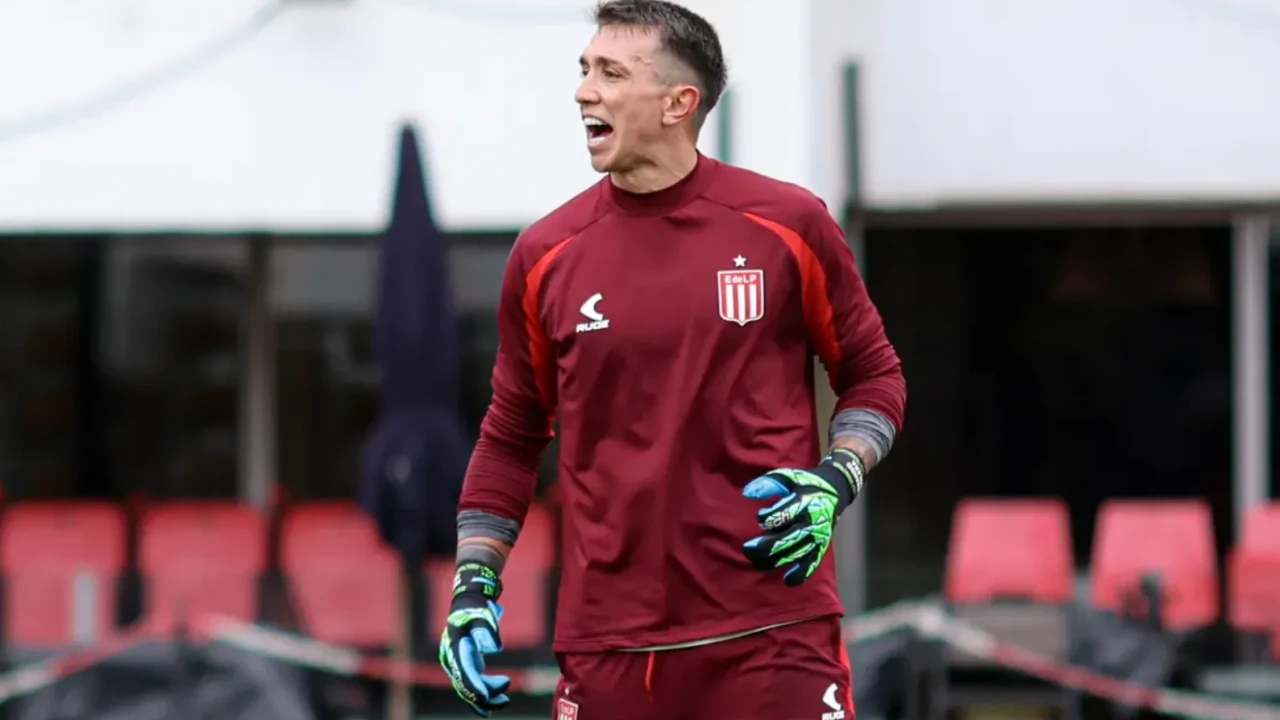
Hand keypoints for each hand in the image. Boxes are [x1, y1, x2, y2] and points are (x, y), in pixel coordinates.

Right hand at [438, 562, 510, 715]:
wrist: (470, 599)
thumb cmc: (476, 607)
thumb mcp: (482, 615)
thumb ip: (487, 631)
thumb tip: (494, 648)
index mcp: (455, 649)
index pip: (464, 673)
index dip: (475, 688)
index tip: (486, 698)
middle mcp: (453, 659)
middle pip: (466, 685)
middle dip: (483, 697)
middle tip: (504, 702)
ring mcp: (459, 662)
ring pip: (470, 687)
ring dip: (486, 696)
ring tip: (505, 701)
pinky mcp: (467, 662)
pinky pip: (474, 681)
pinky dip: (485, 689)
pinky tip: (497, 695)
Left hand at [741, 448, 863, 585]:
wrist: (835, 491)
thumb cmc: (806, 484)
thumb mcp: (789, 477)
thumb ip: (768, 484)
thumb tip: (747, 493)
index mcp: (804, 503)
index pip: (781, 515)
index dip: (766, 518)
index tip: (760, 517)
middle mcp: (812, 522)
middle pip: (786, 539)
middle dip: (764, 547)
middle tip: (746, 549)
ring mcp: (818, 536)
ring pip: (795, 554)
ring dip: (775, 562)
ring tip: (756, 563)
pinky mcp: (822, 546)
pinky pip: (812, 563)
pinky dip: (801, 574)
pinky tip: (788, 580)